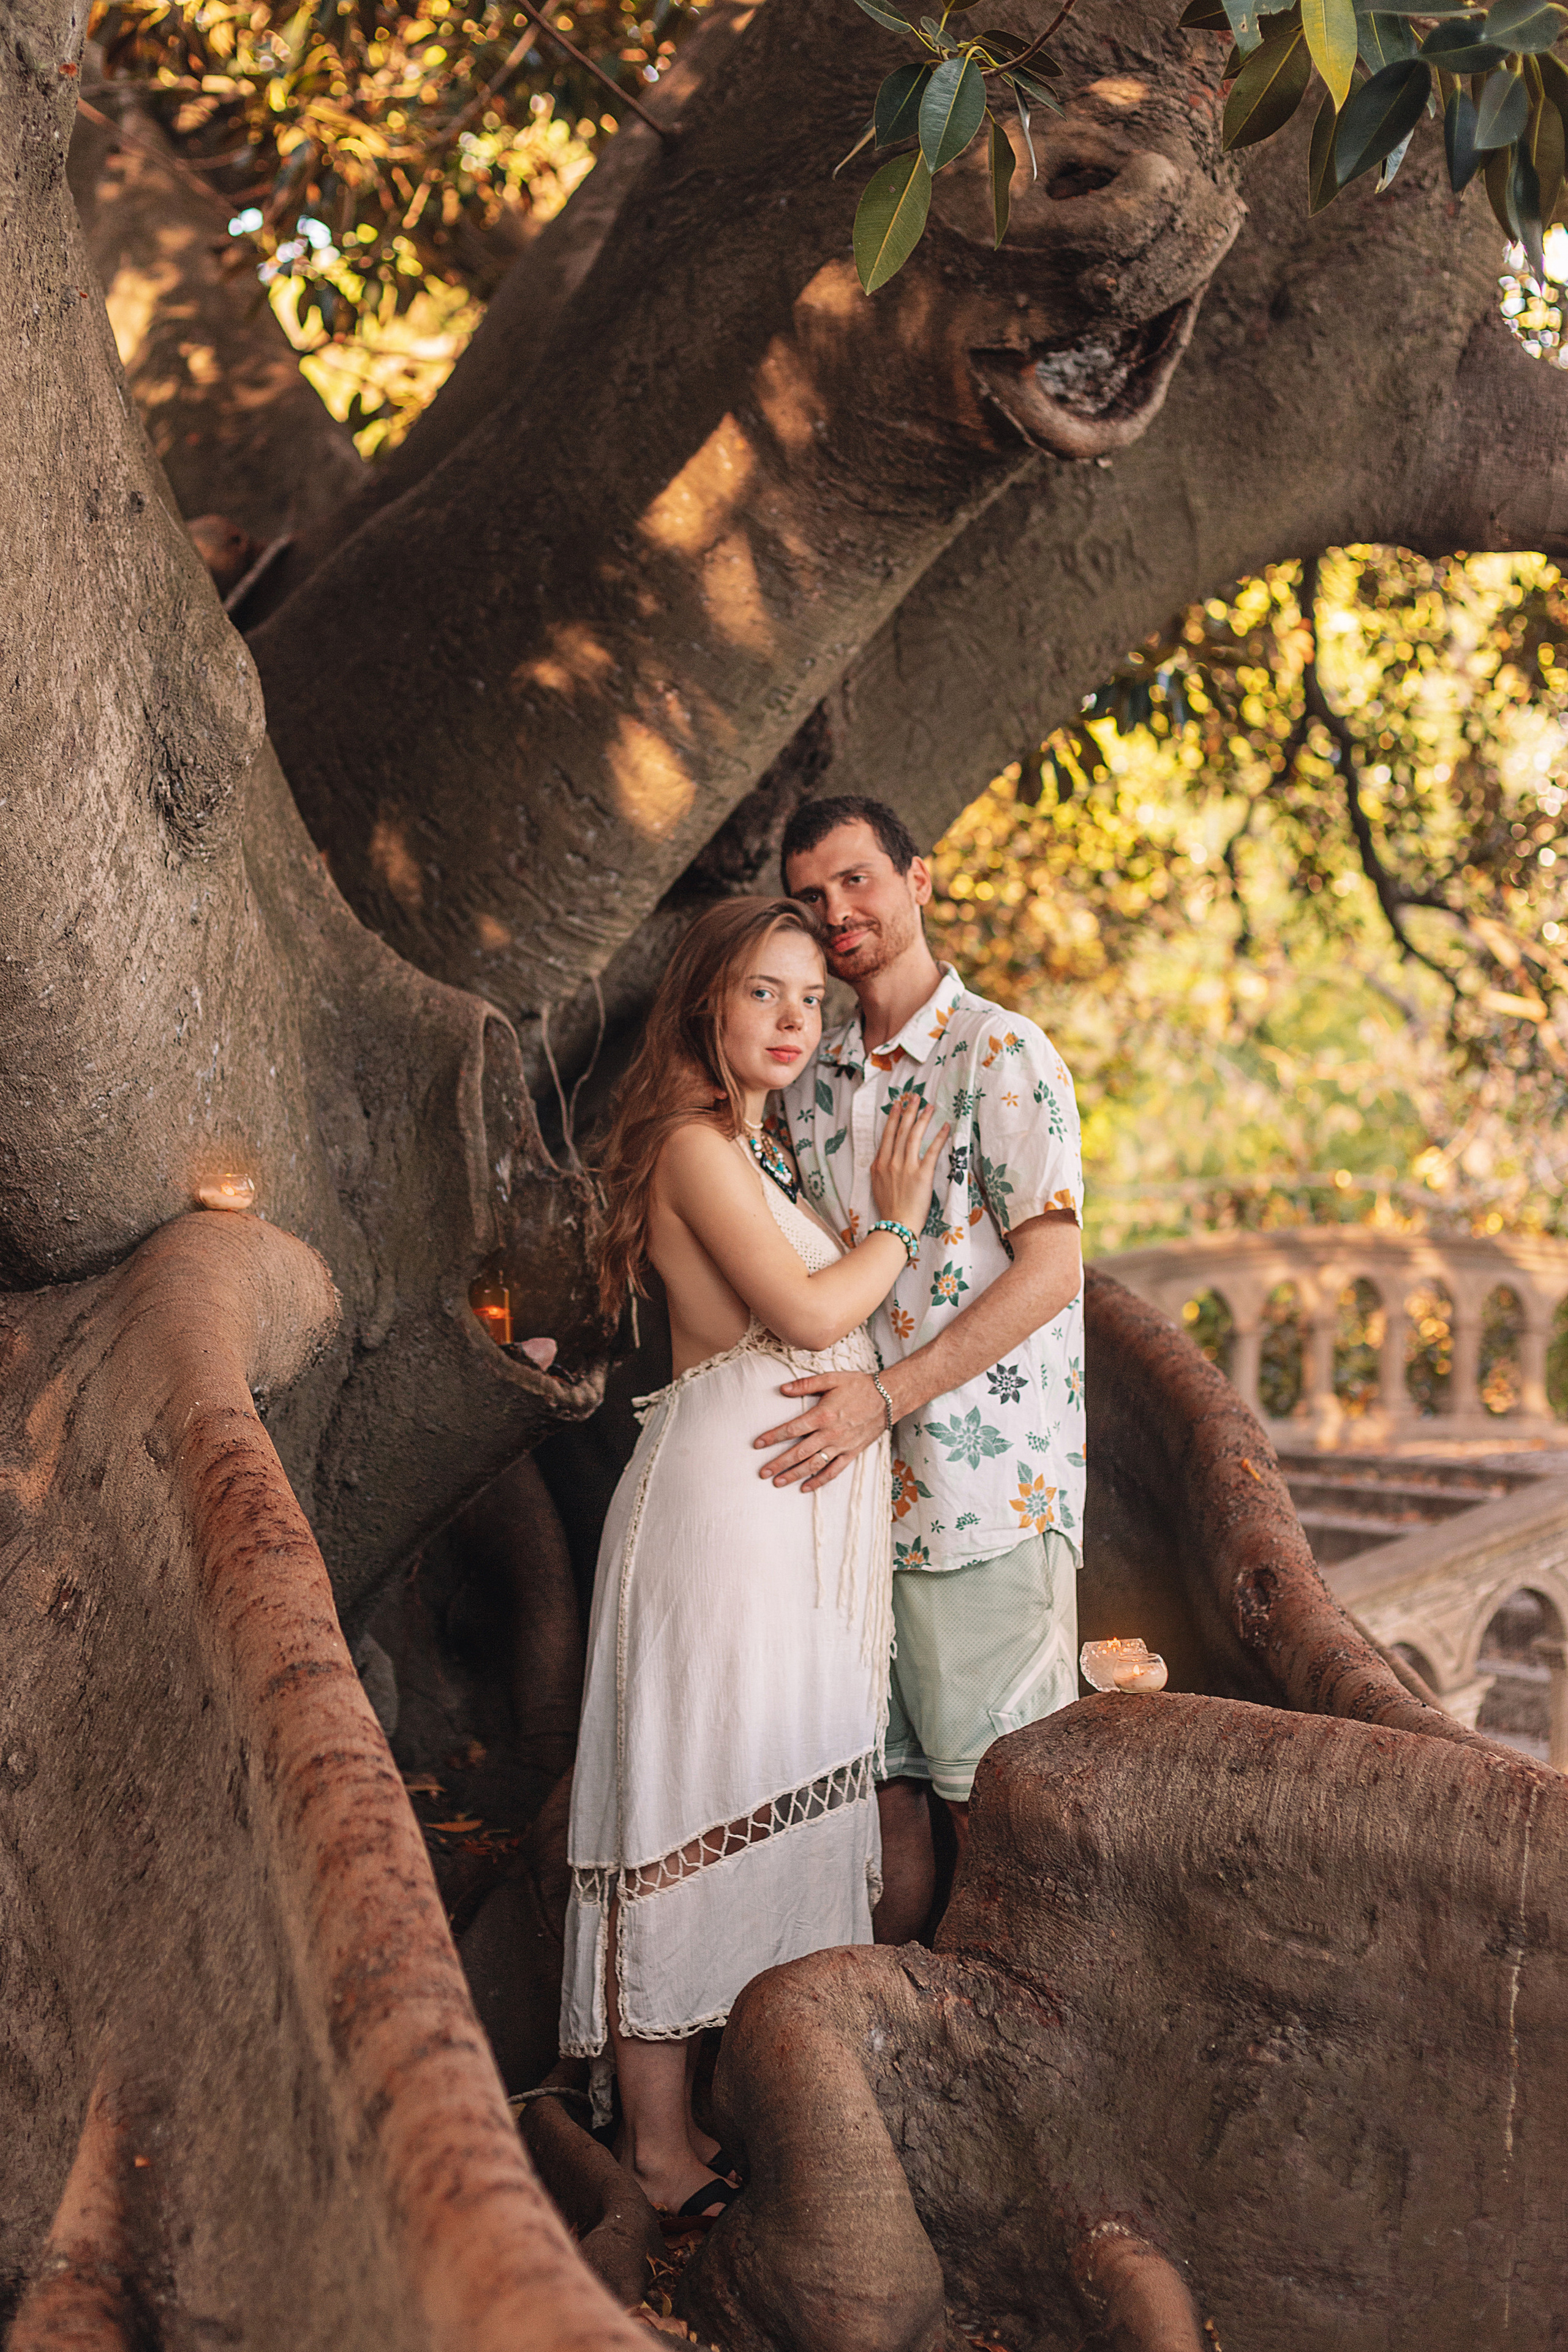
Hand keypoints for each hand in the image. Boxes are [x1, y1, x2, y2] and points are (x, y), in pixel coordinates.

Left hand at [753, 1369, 888, 1489]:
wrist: (888, 1397)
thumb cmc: (859, 1386)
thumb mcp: (832, 1378)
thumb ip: (806, 1384)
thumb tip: (783, 1389)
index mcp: (823, 1415)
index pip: (792, 1429)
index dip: (773, 1437)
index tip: (757, 1444)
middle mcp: (830, 1434)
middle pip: (799, 1452)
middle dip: (779, 1463)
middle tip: (762, 1472)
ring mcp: (841, 1446)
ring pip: (814, 1465)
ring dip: (794, 1475)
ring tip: (778, 1482)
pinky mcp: (852, 1453)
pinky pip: (834, 1471)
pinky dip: (819, 1481)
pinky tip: (806, 1487)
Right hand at [869, 1096, 949, 1237]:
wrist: (896, 1226)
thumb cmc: (889, 1209)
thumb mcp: (877, 1185)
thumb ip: (881, 1169)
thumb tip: (885, 1158)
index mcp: (879, 1165)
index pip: (887, 1136)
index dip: (893, 1118)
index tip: (897, 1105)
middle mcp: (891, 1162)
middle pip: (900, 1131)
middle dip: (908, 1111)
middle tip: (914, 1097)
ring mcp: (906, 1168)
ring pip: (914, 1136)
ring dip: (922, 1119)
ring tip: (929, 1106)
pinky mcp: (922, 1175)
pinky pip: (931, 1151)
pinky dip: (939, 1138)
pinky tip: (945, 1126)